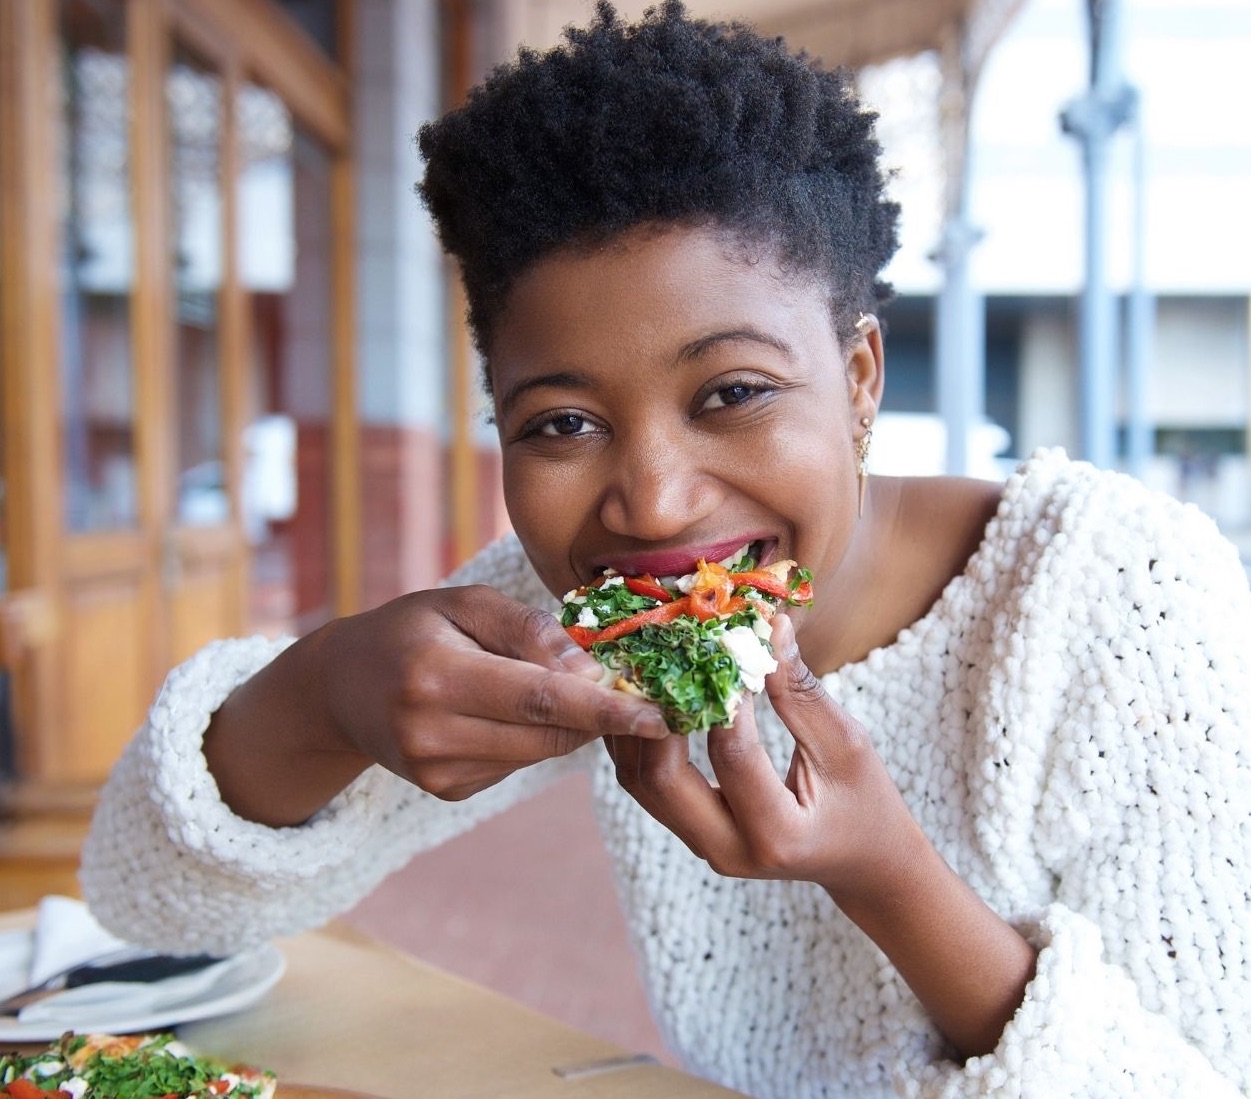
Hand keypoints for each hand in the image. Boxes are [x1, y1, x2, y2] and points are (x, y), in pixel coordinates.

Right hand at [207, 584, 669, 824]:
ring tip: (569, 687)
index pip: (539, 699)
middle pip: (547, 734)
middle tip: (635, 688)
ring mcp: (436, 771)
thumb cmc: (411, 628)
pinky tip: (511, 709)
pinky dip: (534, 737)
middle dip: (599, 715)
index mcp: (434, 675)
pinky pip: (517, 764)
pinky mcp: (446, 790)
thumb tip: (588, 669)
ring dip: (571, 725)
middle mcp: (431, 732)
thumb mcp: (462, 603)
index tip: (659, 714)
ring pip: (538, 753)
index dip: (605, 709)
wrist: (340, 687)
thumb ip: (526, 630)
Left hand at [605, 613, 1036, 1057]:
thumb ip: (801, 691)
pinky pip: (647, 785)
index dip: (723, 695)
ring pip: (641, 783)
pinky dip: (641, 740)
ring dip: (637, 725)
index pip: (732, 754)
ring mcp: (705, 846)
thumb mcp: (846, 744)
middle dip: (657, 713)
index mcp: (777, 834)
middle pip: (662, 779)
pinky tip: (647, 697)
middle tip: (665, 657)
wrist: (865, 864)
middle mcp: (730, 851)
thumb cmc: (865, 801)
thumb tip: (770, 625)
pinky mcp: (693, 832)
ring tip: (646, 670)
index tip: (722, 644)